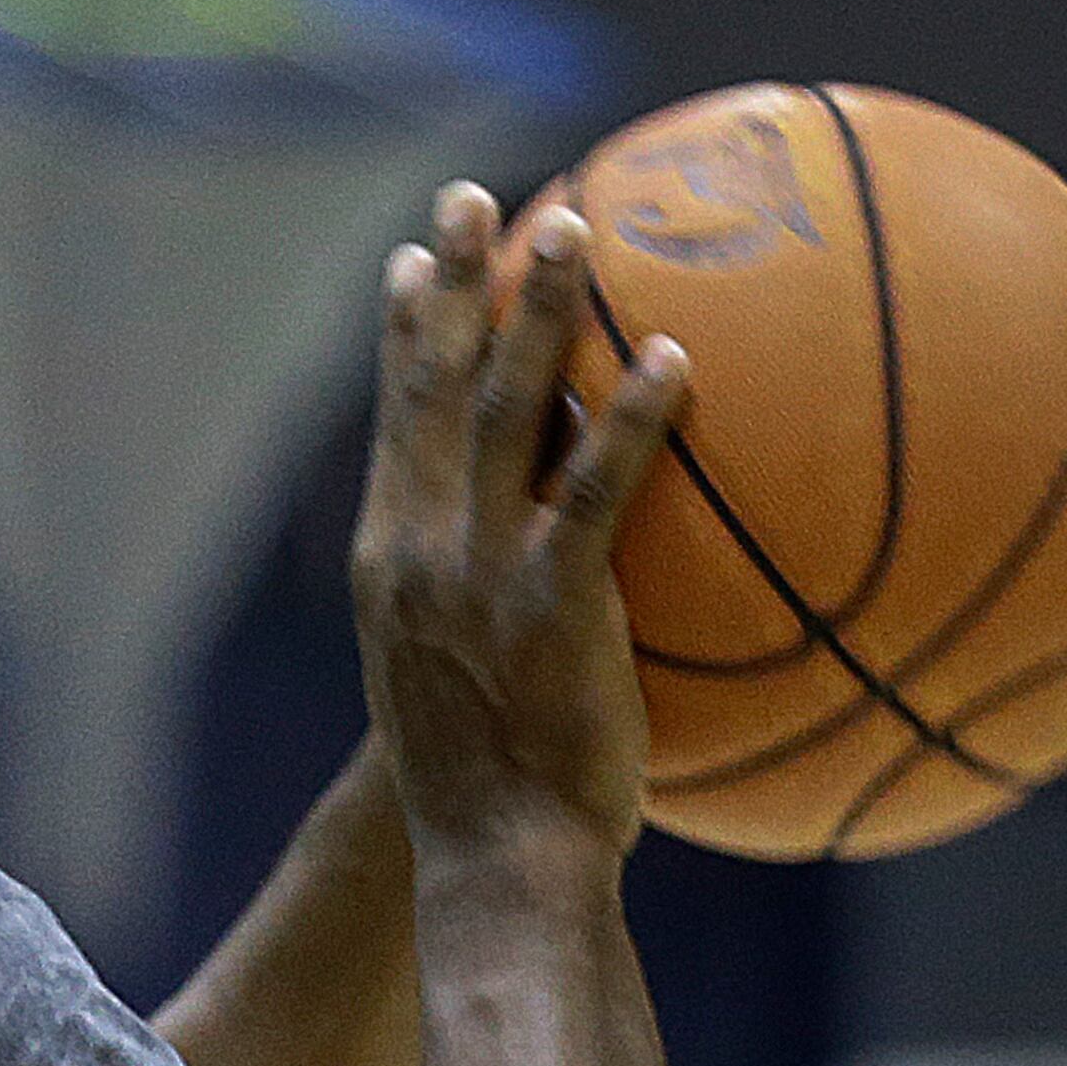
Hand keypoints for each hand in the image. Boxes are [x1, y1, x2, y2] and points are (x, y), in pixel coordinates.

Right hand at [350, 180, 689, 863]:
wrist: (498, 865)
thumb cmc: (501, 803)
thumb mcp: (470, 693)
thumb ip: (503, 615)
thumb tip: (577, 579)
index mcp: (393, 562)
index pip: (396, 420)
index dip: (403, 331)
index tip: (414, 257)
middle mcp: (421, 550)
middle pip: (432, 385)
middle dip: (450, 282)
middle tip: (474, 200)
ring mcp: (480, 574)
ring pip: (505, 411)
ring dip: (536, 311)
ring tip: (572, 230)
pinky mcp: (552, 605)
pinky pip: (597, 492)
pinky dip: (631, 418)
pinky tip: (673, 357)